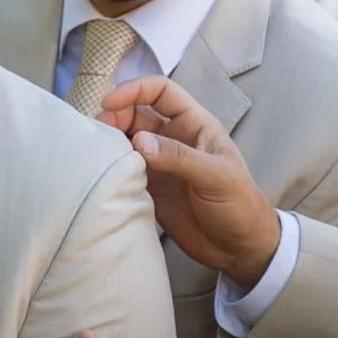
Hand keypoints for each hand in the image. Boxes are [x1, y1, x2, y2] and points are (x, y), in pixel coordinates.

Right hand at [99, 76, 280, 285]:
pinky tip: (102, 176)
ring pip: (126, 142)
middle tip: (100, 135)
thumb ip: (179, 157)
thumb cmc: (240, 205)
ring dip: (110, 144)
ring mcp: (159, 165)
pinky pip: (124, 172)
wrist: (239, 248)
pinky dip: (111, 170)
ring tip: (97, 156)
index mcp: (193, 124)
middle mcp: (172, 139)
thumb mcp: (216, 176)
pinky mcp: (149, 189)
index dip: (134, 90)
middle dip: (115, 118)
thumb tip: (138, 141)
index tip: (109, 104)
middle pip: (135, 115)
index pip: (160, 92)